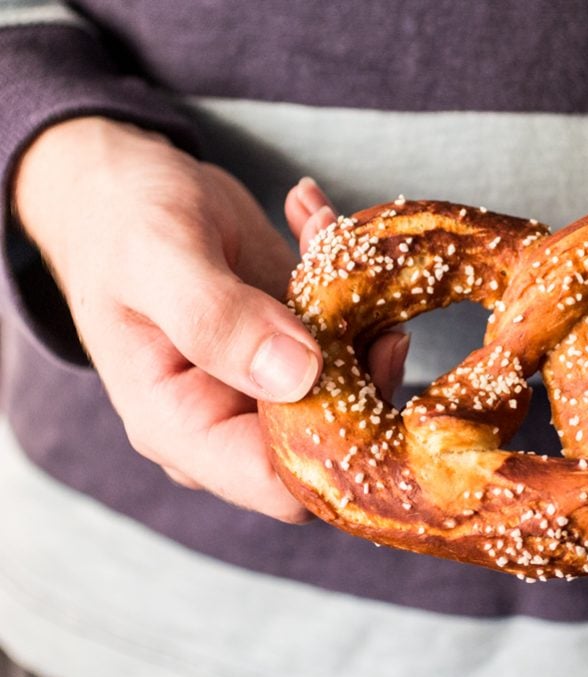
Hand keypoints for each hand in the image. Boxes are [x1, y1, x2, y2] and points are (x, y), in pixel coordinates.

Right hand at [13, 117, 405, 520]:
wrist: (120, 188)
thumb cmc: (119, 224)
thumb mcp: (156, 258)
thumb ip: (215, 319)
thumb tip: (299, 377)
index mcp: (183, 427)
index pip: (279, 482)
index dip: (338, 438)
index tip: (373, 351)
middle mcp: (233, 419)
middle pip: (334, 440)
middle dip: (367, 362)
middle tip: (366, 281)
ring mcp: (273, 384)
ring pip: (357, 383)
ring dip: (360, 306)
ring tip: (327, 231)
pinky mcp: (299, 346)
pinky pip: (351, 333)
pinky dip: (347, 275)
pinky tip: (316, 219)